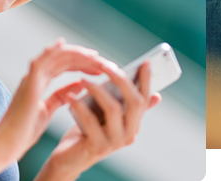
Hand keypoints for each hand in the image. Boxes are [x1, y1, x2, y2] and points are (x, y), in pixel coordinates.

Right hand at [0, 39, 112, 162]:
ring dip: (76, 53)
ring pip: (56, 55)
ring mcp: (31, 78)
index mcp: (39, 83)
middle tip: (101, 59)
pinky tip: (62, 44)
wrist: (5, 146)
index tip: (98, 65)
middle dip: (83, 57)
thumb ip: (62, 96)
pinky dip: (51, 51)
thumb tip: (79, 83)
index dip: (81, 62)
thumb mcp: (48, 110)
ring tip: (93, 56)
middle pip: (63, 58)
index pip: (64, 65)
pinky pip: (40, 61)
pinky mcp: (28, 83)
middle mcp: (35, 76)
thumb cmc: (23, 133)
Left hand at [38, 62, 161, 179]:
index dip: (146, 80)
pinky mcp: (97, 146)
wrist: (69, 159)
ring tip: (83, 79)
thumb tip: (150, 91)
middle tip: (106, 65)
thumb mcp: (107, 115)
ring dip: (97, 89)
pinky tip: (70, 96)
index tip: (145, 62)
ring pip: (113, 108)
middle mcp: (129, 134)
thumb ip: (123, 103)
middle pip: (134, 102)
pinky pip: (90, 120)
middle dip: (121, 79)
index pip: (144, 99)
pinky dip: (79, 105)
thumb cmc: (88, 131)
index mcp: (134, 124)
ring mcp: (115, 142)